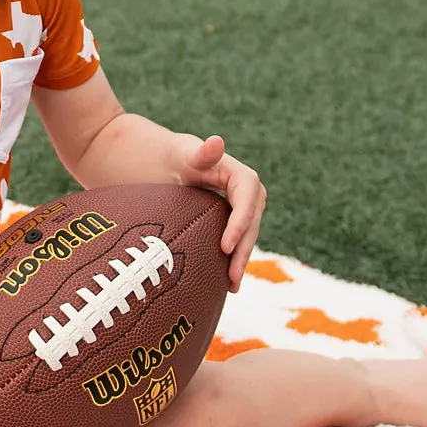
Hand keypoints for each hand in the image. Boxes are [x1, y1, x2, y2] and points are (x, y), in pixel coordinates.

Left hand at [180, 132, 264, 289]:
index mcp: (240, 174)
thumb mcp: (186, 153)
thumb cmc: (178, 158)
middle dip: (244, 249)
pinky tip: (228, 282)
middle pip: (252, 222)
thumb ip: (202, 152)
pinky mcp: (236, 220)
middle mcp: (248, 192)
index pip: (248, 198)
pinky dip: (236, 258)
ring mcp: (244, 207)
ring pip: (249, 235)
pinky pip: (240, 240)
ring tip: (232, 285)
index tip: (225, 245)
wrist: (174, 164)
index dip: (241, 222)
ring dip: (243, 260)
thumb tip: (217, 141)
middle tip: (232, 275)